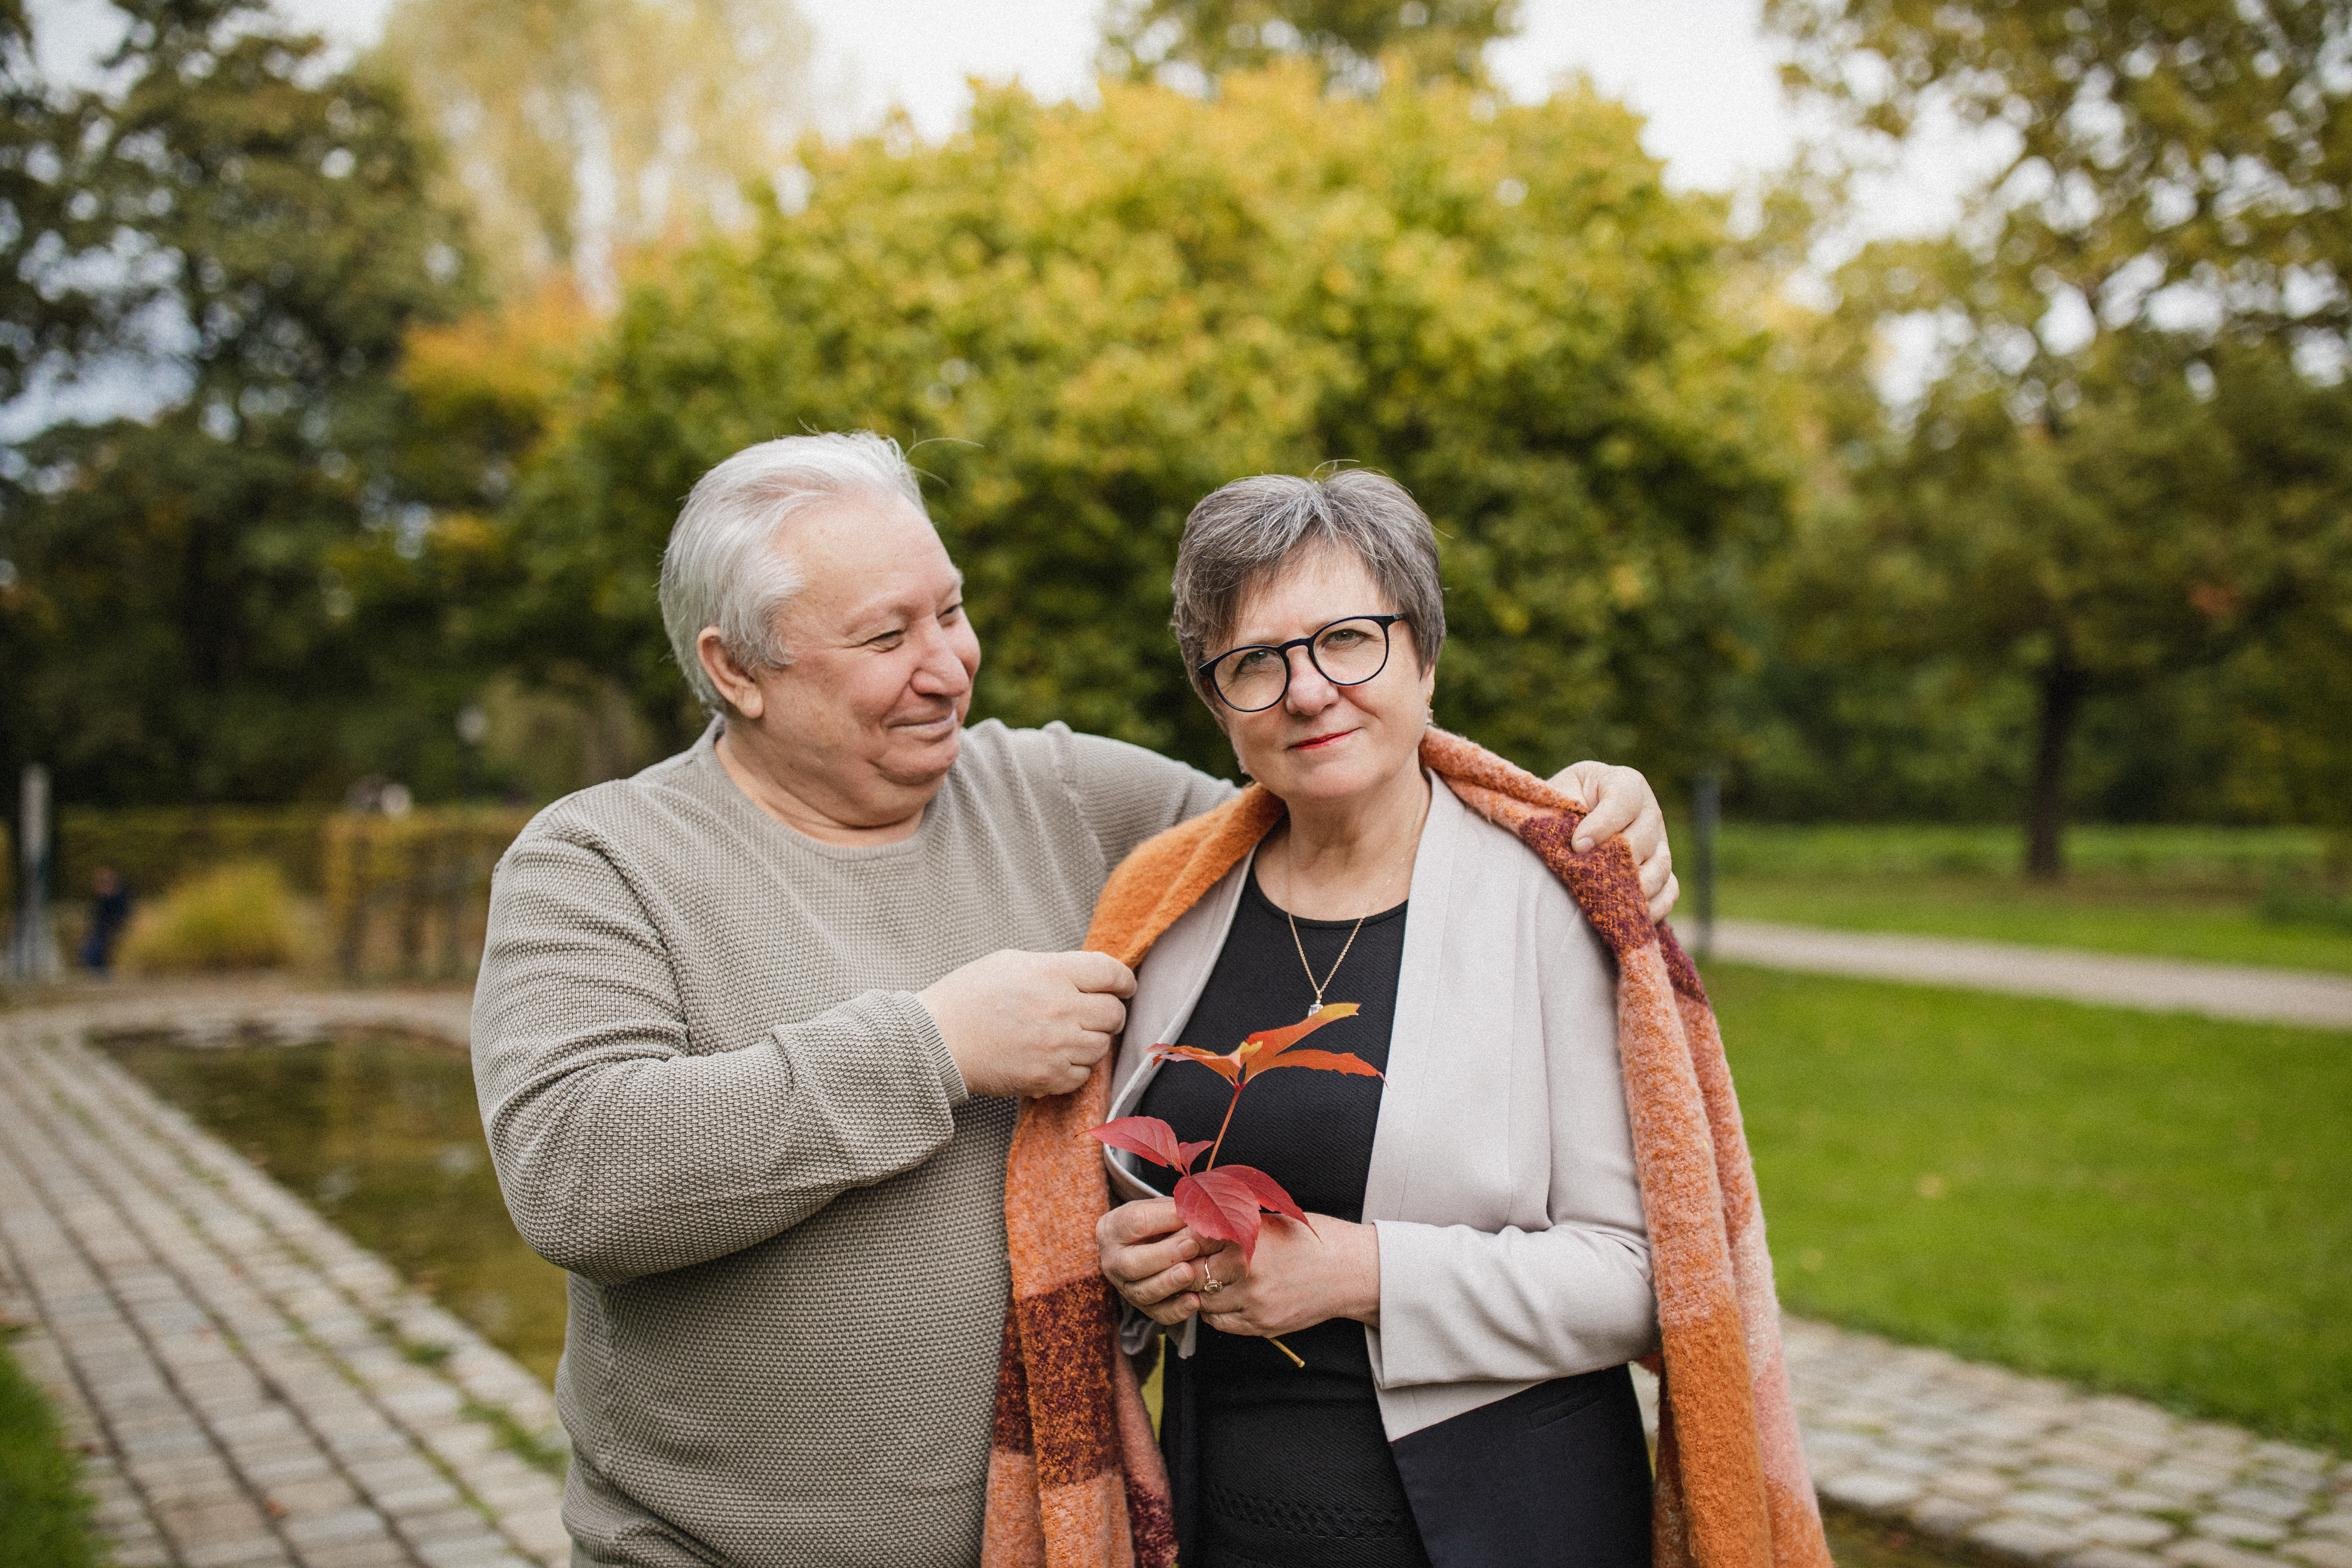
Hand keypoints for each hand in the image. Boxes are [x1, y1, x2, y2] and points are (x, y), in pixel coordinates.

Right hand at [918, 948, 1134, 1097]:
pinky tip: (1055, 1059)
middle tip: (1094, 1015)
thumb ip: (1054, 968)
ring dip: (1091, 1042)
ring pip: (1101, 1047)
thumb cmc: (967, 996)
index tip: (1123, 987)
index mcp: (1052, 973)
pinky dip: (1074, 1069)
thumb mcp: (1011, 962)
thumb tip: (1085, 977)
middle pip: (1114, 1013)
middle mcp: (1061, 1008)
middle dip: (1109, 1013)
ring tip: (1067, 1038)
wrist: (936, 1040)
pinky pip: (1083, 1076)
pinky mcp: (1047, 1076)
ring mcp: (1056, 1045)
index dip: (1124, 981)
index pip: (1112, 973)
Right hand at [1098, 1198, 1206, 1326]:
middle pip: (1132, 1263)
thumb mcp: (1161, 1208)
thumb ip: (1176, 1210)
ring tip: (1190, 1273)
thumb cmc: (1157, 1221)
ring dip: (1169, 1283)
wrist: (1148, 1245)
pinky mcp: (1143, 1308)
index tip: (1189, 1217)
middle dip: (1164, 1256)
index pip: (1134, 1222)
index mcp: (1114, 1228)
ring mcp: (1126, 1288)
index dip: (1163, 1219)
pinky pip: (1158, 1314)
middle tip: (1191, 1246)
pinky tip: (1195, 1301)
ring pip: (1143, 1292)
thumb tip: (1201, 1213)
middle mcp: (1113, 1261)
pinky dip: (1177, 1310)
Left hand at [1195, 1215, 1379, 1339]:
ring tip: (1204, 1279)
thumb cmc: (1313, 1239)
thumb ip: (1235, 1225)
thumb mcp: (1271, 1221)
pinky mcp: (1263, 1325)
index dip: (1185, 1240)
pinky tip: (1221, 1297)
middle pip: (1194, 1275)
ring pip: (1204, 1303)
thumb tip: (1197, 1222)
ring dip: (1199, 1292)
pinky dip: (1215, 1311)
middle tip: (1184, 1261)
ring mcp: (1255, 1303)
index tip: (1183, 1238)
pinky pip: (1222, 1323)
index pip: (1194, 1243)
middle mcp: (1248, 1274)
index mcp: (1248, 1241)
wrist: (1349, 1271)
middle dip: (1186, 1267)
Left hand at [1553, 760, 1676, 922]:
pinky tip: (1628, 916)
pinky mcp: (1661, 870)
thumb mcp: (1556, 797)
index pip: (1625, 800)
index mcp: (1625, 783)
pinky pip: (1668, 890)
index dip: (1602, 825)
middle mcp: (1649, 811)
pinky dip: (1652, 906)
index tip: (1577, 846)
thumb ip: (1564, 812)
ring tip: (1606, 900)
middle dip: (1616, 861)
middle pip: (1643, 838)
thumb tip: (1579, 847)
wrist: (1563, 822)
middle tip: (1589, 879)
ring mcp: (1660, 842)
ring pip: (1659, 867)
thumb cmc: (1557, 805)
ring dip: (1635, 887)